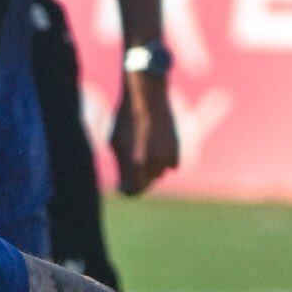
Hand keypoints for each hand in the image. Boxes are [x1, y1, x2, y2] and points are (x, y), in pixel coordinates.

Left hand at [110, 73, 178, 195]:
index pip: (131, 192)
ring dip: (150, 169)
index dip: (125, 190)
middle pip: (145, 185)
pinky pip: (169, 164)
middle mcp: (153, 166)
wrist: (147, 99)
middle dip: (137, 180)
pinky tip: (154, 146)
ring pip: (158, 175)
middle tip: (129, 169)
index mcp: (134, 166)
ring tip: (142, 152)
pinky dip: (162, 160)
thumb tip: (122, 183)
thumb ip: (121, 165)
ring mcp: (166, 159)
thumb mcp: (115, 143)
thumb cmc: (125, 120)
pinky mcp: (176, 151)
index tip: (120, 185)